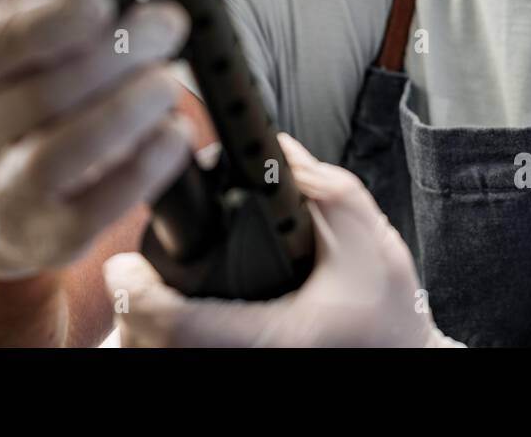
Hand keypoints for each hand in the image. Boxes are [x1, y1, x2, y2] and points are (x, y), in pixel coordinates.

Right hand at [0, 0, 194, 279]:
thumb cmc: (1, 88)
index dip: (47, 23)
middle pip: (41, 96)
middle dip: (114, 56)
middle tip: (167, 25)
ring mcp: (2, 194)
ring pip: (61, 158)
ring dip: (126, 114)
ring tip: (168, 82)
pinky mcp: (45, 236)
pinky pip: (94, 210)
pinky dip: (141, 171)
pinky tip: (173, 136)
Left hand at [103, 133, 464, 346]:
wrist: (406, 362)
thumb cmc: (389, 315)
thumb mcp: (364, 235)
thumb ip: (318, 185)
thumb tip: (275, 147)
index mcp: (274, 335)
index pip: (178, 325)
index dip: (138, 292)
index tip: (124, 263)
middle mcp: (252, 362)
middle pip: (153, 350)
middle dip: (133, 309)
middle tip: (132, 274)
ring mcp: (240, 379)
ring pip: (157, 365)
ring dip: (142, 334)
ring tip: (146, 300)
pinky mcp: (237, 383)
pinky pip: (177, 369)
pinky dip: (163, 350)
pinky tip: (169, 328)